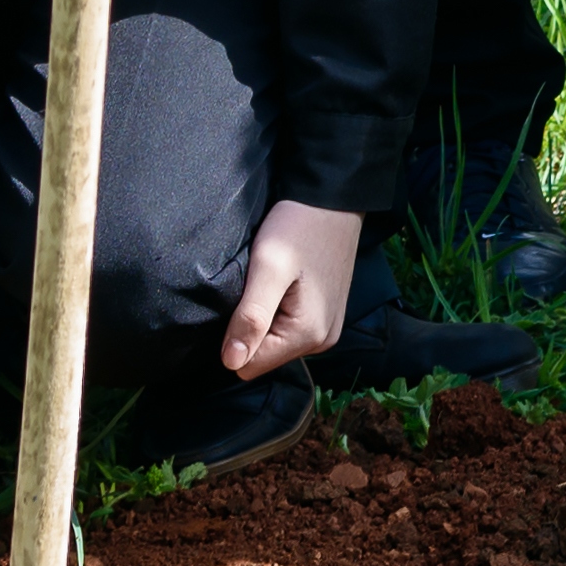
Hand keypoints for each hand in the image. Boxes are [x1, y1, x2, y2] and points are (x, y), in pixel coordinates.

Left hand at [221, 200, 364, 375]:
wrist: (333, 199)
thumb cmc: (299, 227)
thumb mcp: (269, 267)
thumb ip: (251, 317)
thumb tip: (231, 362)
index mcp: (308, 334)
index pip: (249, 365)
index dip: (235, 336)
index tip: (243, 299)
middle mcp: (323, 340)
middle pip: (264, 356)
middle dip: (252, 327)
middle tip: (258, 286)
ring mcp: (328, 330)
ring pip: (276, 344)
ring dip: (265, 318)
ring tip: (271, 283)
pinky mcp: (328, 316)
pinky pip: (290, 331)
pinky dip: (280, 311)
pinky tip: (284, 284)